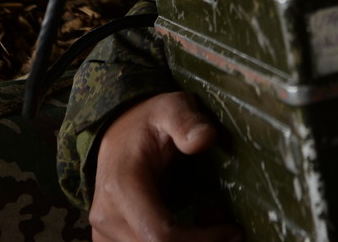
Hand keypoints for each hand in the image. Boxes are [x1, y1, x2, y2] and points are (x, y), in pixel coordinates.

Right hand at [89, 91, 240, 241]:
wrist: (117, 132)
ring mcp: (105, 233)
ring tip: (207, 217)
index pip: (161, 236)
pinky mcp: (110, 240)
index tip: (231, 230)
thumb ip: (187, 121)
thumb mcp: (171, 108)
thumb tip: (205, 138)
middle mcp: (107, 218)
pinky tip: (191, 226)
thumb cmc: (148, 121)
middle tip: (224, 222)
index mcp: (121, 189)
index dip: (201, 240)